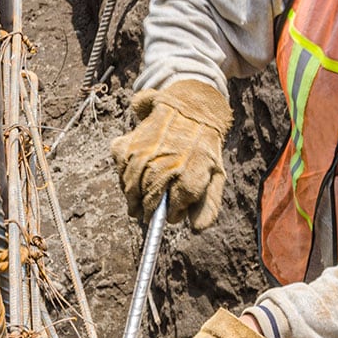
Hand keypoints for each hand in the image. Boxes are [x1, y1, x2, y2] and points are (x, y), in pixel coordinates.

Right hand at [110, 79, 230, 230]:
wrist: (193, 108)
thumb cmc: (205, 148)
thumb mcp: (215, 175)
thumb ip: (208, 204)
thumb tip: (196, 229)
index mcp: (190, 176)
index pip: (172, 209)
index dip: (171, 214)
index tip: (171, 214)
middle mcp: (167, 165)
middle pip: (149, 200)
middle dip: (147, 211)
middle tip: (145, 216)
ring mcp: (146, 153)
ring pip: (132, 187)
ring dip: (132, 199)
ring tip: (134, 206)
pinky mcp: (131, 142)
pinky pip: (121, 167)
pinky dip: (123, 177)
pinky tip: (130, 181)